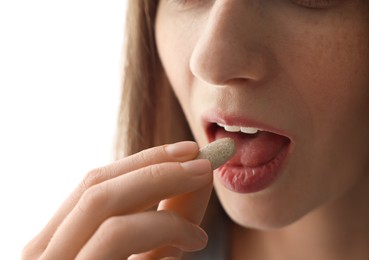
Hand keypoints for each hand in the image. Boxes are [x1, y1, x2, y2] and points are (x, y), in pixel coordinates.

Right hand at [22, 141, 213, 259]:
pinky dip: (161, 224)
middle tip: (203, 158)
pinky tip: (195, 237)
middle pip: (95, 184)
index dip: (143, 159)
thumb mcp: (150, 259)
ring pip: (100, 200)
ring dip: (160, 183)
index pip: (95, 183)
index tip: (187, 150)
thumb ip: (168, 221)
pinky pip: (116, 236)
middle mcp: (45, 252)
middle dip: (154, 163)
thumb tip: (197, 177)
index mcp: (60, 241)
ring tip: (205, 184)